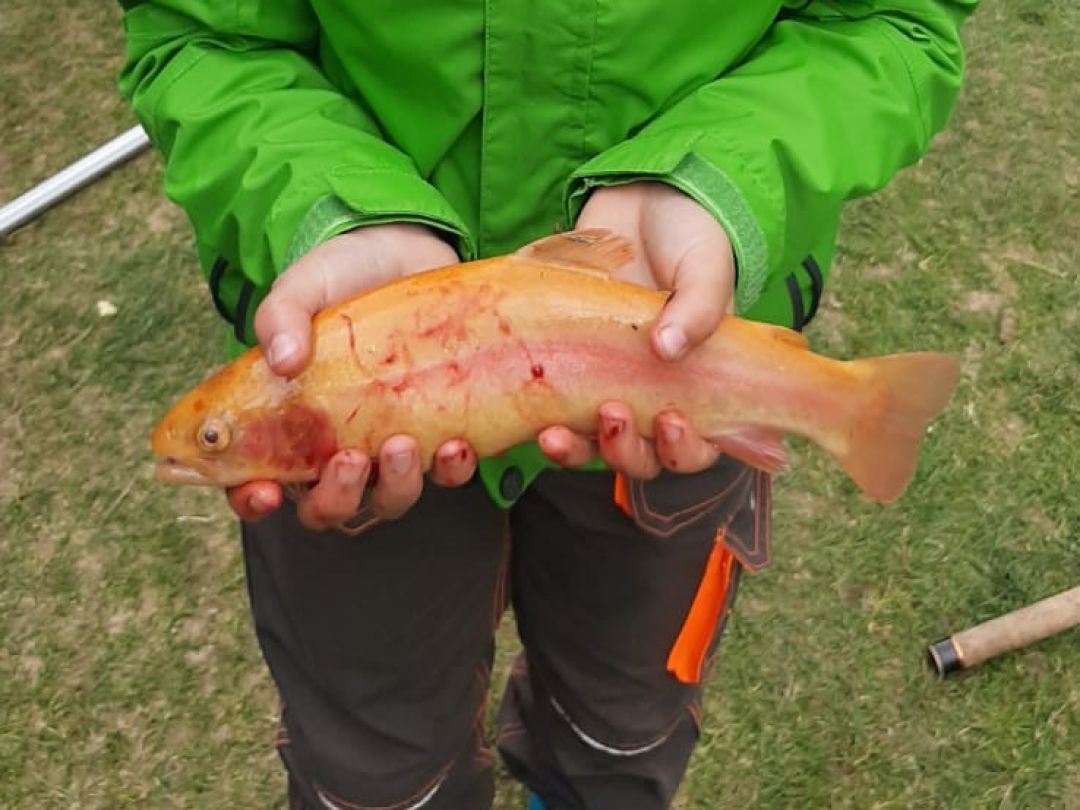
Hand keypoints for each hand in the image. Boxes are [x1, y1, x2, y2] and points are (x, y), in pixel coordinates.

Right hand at [227, 224, 478, 528]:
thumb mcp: (303, 286)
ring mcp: (390, 441)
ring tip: (401, 445)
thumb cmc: (342, 275)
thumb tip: (283, 359)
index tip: (266, 492)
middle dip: (336, 498)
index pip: (257, 485)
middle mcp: (337, 444)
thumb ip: (281, 316)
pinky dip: (453, 470)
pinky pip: (448, 472)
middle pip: (329, 507)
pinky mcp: (441, 427)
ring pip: (389, 498)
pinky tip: (457, 445)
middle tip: (348, 460)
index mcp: (289, 424)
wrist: (407, 249)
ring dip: (395, 486)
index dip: (255, 501)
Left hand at [537, 182, 735, 478]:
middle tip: (612, 414)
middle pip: (640, 457)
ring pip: (591, 446)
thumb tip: (668, 347)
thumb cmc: (687, 236)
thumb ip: (699, 306)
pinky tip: (531, 419)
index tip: (672, 421)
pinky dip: (540, 423)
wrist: (640, 198)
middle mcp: (650, 396)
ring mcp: (604, 385)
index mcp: (697, 386)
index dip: (685, 450)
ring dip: (576, 449)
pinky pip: (551, 411)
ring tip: (556, 433)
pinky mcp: (564, 368)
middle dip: (624, 451)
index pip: (699, 446)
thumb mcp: (705, 265)